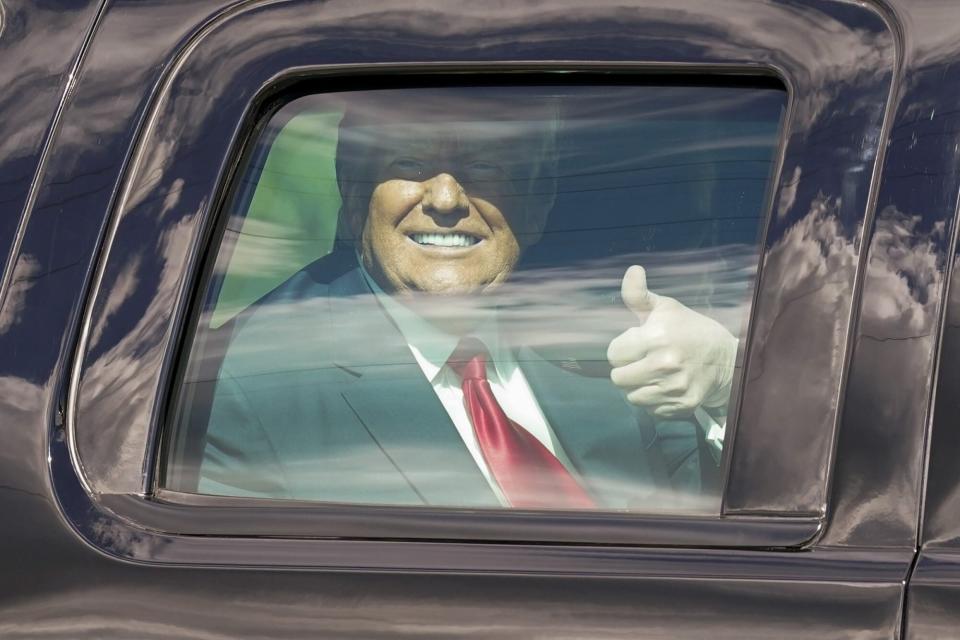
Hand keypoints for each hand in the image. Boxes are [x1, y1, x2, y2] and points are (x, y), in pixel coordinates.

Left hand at [607, 265, 736, 418]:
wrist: (726, 357)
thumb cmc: (689, 329)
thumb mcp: (665, 308)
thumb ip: (638, 294)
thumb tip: (632, 270)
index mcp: (656, 337)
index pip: (613, 354)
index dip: (622, 348)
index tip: (638, 344)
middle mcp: (664, 365)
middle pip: (618, 378)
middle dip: (627, 368)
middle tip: (644, 360)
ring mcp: (674, 388)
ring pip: (632, 396)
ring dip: (639, 386)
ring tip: (654, 373)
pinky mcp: (682, 405)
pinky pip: (650, 410)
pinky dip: (654, 400)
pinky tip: (666, 386)